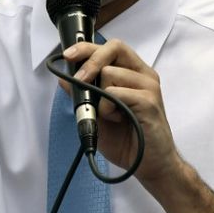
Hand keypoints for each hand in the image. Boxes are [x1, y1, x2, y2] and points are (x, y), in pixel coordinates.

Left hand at [61, 39, 184, 188]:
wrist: (150, 165)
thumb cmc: (127, 140)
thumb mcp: (97, 115)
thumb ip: (83, 95)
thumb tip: (63, 79)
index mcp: (133, 73)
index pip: (111, 48)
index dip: (87, 48)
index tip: (68, 55)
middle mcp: (143, 75)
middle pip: (114, 48)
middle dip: (90, 61)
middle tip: (79, 80)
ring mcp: (148, 86)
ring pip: (110, 73)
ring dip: (100, 97)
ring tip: (111, 115)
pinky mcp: (149, 100)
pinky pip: (115, 93)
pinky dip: (108, 108)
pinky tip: (117, 119)